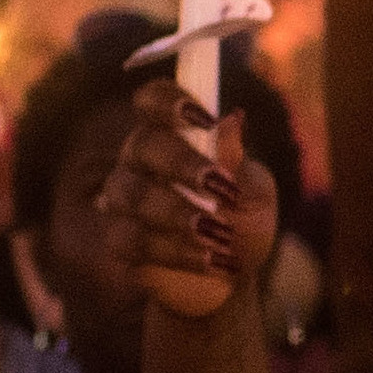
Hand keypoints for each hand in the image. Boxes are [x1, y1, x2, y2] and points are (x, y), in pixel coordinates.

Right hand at [94, 78, 276, 317]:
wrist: (235, 272)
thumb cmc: (242, 218)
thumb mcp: (253, 191)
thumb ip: (238, 161)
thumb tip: (232, 119)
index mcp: (171, 133)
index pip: (152, 100)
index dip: (169, 101)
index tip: (206, 119)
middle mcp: (139, 160)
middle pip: (142, 144)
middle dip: (181, 162)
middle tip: (220, 186)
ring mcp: (123, 201)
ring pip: (131, 194)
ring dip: (177, 213)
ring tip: (221, 234)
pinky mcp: (119, 242)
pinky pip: (131, 240)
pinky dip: (175, 251)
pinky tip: (210, 260)